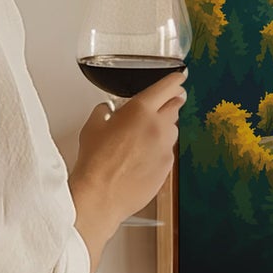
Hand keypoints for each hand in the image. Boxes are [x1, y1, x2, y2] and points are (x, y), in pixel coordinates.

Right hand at [69, 70, 186, 270]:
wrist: (101, 195)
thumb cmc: (95, 162)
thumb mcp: (92, 126)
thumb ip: (104, 112)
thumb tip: (107, 110)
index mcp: (140, 110)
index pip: (166, 87)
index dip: (175, 80)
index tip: (179, 78)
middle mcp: (158, 126)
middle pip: (174, 107)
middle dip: (170, 103)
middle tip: (163, 104)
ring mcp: (166, 148)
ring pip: (172, 130)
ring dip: (163, 128)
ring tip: (144, 136)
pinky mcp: (168, 167)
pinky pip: (168, 151)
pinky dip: (159, 150)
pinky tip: (142, 157)